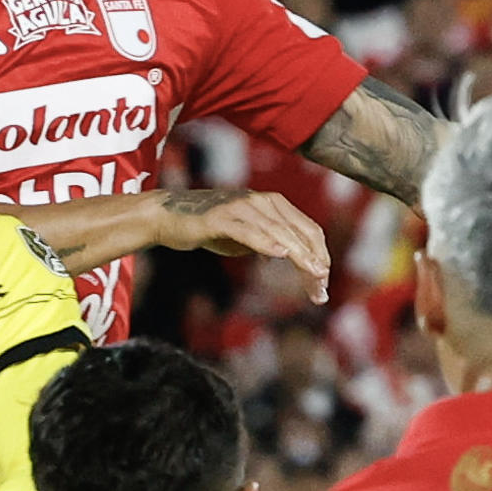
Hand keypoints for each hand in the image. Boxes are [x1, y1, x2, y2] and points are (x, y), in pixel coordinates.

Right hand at [153, 189, 331, 303]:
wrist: (169, 217)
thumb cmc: (209, 227)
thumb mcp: (245, 236)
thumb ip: (268, 242)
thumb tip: (287, 254)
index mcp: (271, 203)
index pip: (307, 228)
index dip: (320, 254)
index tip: (322, 282)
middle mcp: (260, 200)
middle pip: (298, 231)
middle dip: (314, 261)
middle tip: (321, 290)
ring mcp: (240, 206)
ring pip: (278, 232)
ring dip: (299, 256)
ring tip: (313, 276)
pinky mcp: (219, 217)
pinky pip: (248, 231)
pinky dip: (265, 242)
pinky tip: (280, 254)